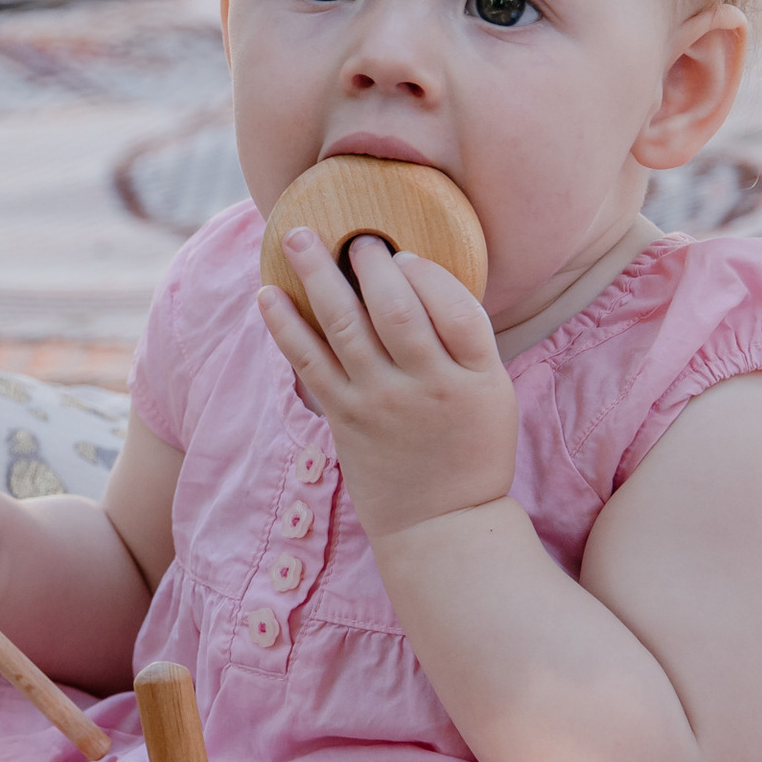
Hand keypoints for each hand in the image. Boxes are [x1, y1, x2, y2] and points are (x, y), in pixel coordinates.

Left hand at [256, 229, 518, 540]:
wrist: (441, 523)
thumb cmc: (471, 448)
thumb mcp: (493, 392)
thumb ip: (465, 339)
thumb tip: (419, 274)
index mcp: (477, 375)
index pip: (457, 307)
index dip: (428, 273)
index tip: (407, 256)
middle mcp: (429, 386)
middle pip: (397, 309)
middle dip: (372, 263)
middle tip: (357, 238)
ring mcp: (382, 402)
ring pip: (346, 326)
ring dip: (318, 277)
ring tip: (299, 238)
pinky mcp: (345, 418)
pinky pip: (309, 363)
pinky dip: (286, 326)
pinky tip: (268, 294)